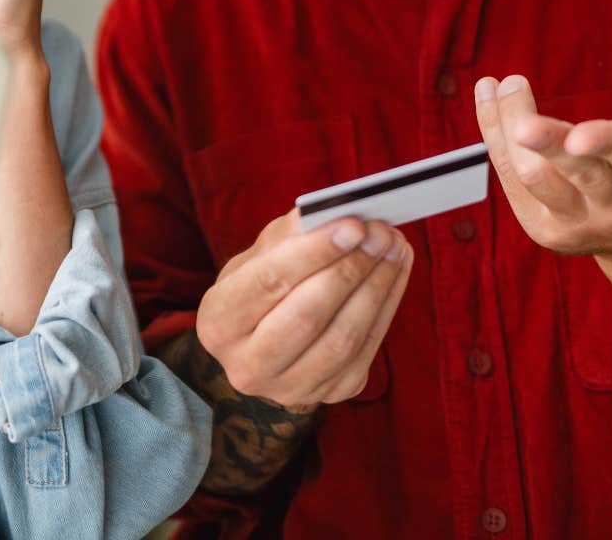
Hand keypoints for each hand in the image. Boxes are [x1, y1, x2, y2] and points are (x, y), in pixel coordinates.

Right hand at [195, 209, 412, 407]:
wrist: (266, 342)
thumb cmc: (261, 287)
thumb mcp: (259, 255)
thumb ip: (291, 234)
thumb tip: (335, 216)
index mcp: (217, 322)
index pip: (268, 283)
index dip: (313, 252)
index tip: (353, 225)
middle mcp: (245, 366)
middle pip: (306, 317)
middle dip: (350, 269)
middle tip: (381, 233)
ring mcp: (289, 388)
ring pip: (342, 339)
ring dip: (377, 287)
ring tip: (394, 247)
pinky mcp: (330, 394)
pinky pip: (366, 350)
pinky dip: (387, 306)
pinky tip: (394, 272)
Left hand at [473, 45, 611, 257]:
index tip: (583, 132)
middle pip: (579, 176)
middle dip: (550, 144)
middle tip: (522, 113)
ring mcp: (580, 225)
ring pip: (534, 178)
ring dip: (510, 127)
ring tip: (506, 83)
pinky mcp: (544, 229)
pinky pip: (508, 178)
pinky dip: (494, 131)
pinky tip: (491, 93)